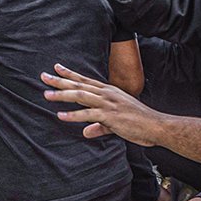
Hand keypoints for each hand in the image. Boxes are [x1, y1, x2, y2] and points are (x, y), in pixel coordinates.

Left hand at [41, 64, 165, 143]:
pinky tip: (60, 116)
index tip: (56, 67)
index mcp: (109, 92)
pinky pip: (88, 114)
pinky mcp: (110, 116)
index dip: (70, 73)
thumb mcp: (115, 123)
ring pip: (80, 95)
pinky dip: (73, 115)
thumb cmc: (139, 123)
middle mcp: (107, 94)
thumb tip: (85, 132)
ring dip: (62, 94)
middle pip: (79, 84)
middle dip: (60, 80)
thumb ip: (99, 126)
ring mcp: (108, 103)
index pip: (85, 79)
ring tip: (46, 94)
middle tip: (43, 76)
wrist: (157, 126)